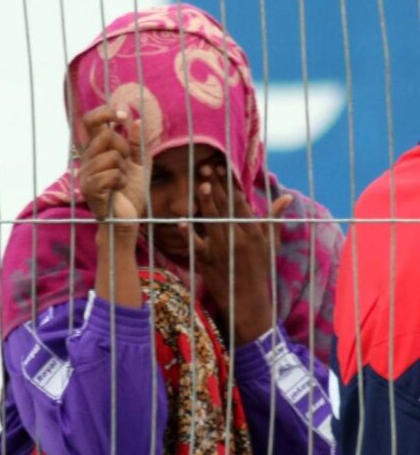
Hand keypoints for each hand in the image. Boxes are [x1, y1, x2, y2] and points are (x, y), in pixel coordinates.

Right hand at [79, 106, 150, 240]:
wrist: (128, 219)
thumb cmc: (131, 193)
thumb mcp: (140, 164)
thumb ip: (137, 143)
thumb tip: (135, 121)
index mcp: (96, 151)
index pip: (90, 122)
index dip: (104, 113)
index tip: (122, 115)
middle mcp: (86, 160)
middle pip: (105, 136)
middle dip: (124, 149)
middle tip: (127, 165)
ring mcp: (85, 174)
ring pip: (111, 156)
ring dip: (124, 169)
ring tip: (122, 181)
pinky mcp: (88, 188)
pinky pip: (111, 173)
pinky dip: (121, 181)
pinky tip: (118, 189)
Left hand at [178, 164, 292, 344]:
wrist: (248, 302)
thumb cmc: (259, 271)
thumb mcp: (271, 244)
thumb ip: (275, 219)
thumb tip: (287, 198)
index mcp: (253, 231)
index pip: (240, 202)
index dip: (229, 183)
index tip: (221, 166)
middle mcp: (239, 237)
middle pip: (226, 207)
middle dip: (216, 186)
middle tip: (205, 166)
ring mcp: (223, 249)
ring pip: (213, 221)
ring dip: (207, 202)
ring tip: (202, 184)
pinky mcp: (208, 261)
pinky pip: (196, 246)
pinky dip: (189, 235)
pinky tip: (182, 222)